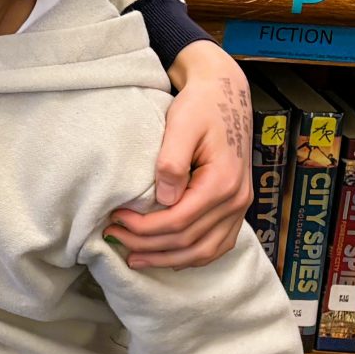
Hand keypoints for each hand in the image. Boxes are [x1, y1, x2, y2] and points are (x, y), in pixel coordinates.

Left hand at [110, 40, 251, 268]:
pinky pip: (217, 244)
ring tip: (135, 258)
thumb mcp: (182, 125)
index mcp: (222, 183)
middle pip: (188, 241)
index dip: (143, 228)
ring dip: (167, 259)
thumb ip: (172, 163)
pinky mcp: (235, 207)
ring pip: (204, 251)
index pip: (178, 221)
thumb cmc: (200, 107)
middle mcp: (236, 201)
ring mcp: (239, 207)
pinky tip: (167, 256)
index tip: (115, 220)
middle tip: (115, 238)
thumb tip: (163, 200)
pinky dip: (192, 255)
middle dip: (147, 245)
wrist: (225, 94)